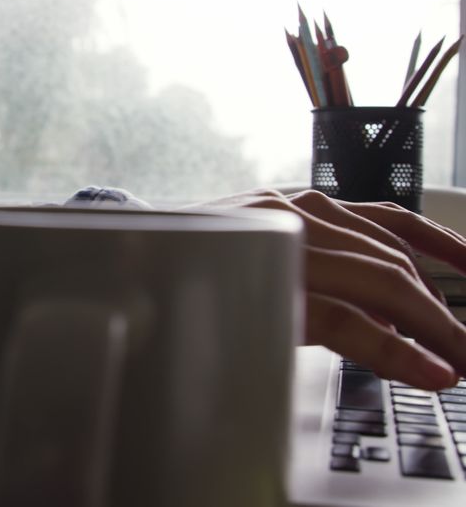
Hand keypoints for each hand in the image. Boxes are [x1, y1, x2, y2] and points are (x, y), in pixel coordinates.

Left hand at [194, 189, 465, 389]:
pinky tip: (460, 258)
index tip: (439, 375)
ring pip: (386, 250)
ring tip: (454, 332)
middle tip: (460, 360)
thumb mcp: (238, 334)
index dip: (398, 351)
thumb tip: (389, 358)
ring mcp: (294, 208)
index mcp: (257, 271)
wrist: (141, 251)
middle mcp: (280, 230)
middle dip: (430, 323)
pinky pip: (378, 216)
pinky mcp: (303, 200)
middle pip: (377, 279)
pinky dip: (423, 237)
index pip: (347, 318)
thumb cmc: (182, 298)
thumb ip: (313, 339)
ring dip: (428, 292)